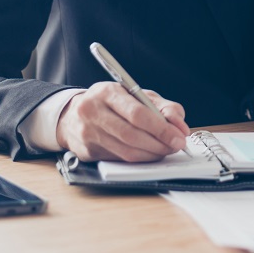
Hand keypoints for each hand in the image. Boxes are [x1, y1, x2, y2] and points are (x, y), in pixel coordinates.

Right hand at [55, 82, 189, 161]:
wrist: (73, 114)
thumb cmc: (111, 103)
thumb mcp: (137, 95)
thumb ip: (164, 107)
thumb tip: (181, 128)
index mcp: (107, 92)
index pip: (137, 113)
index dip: (161, 128)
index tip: (178, 137)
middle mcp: (93, 112)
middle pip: (132, 135)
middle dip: (159, 144)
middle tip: (175, 146)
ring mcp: (87, 134)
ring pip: (126, 152)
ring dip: (151, 154)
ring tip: (165, 150)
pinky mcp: (86, 152)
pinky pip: (118, 160)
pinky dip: (138, 160)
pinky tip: (148, 154)